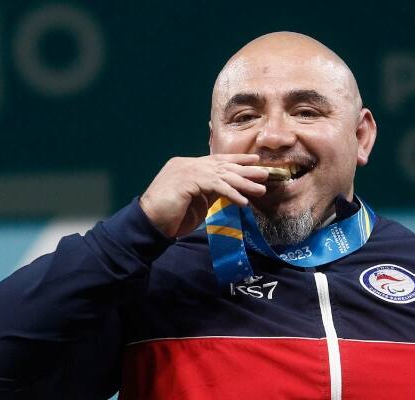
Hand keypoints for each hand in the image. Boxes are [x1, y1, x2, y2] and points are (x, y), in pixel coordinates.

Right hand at [139, 154, 268, 237]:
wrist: (149, 223)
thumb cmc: (171, 216)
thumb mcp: (196, 202)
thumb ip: (211, 192)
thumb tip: (230, 191)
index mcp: (188, 166)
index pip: (216, 161)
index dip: (236, 161)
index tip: (255, 162)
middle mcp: (187, 164)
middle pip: (222, 165)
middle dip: (245, 170)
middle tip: (265, 174)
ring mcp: (186, 171)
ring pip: (221, 175)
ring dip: (243, 183)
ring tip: (261, 189)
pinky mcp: (187, 181)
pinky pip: (215, 186)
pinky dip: (231, 193)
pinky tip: (243, 201)